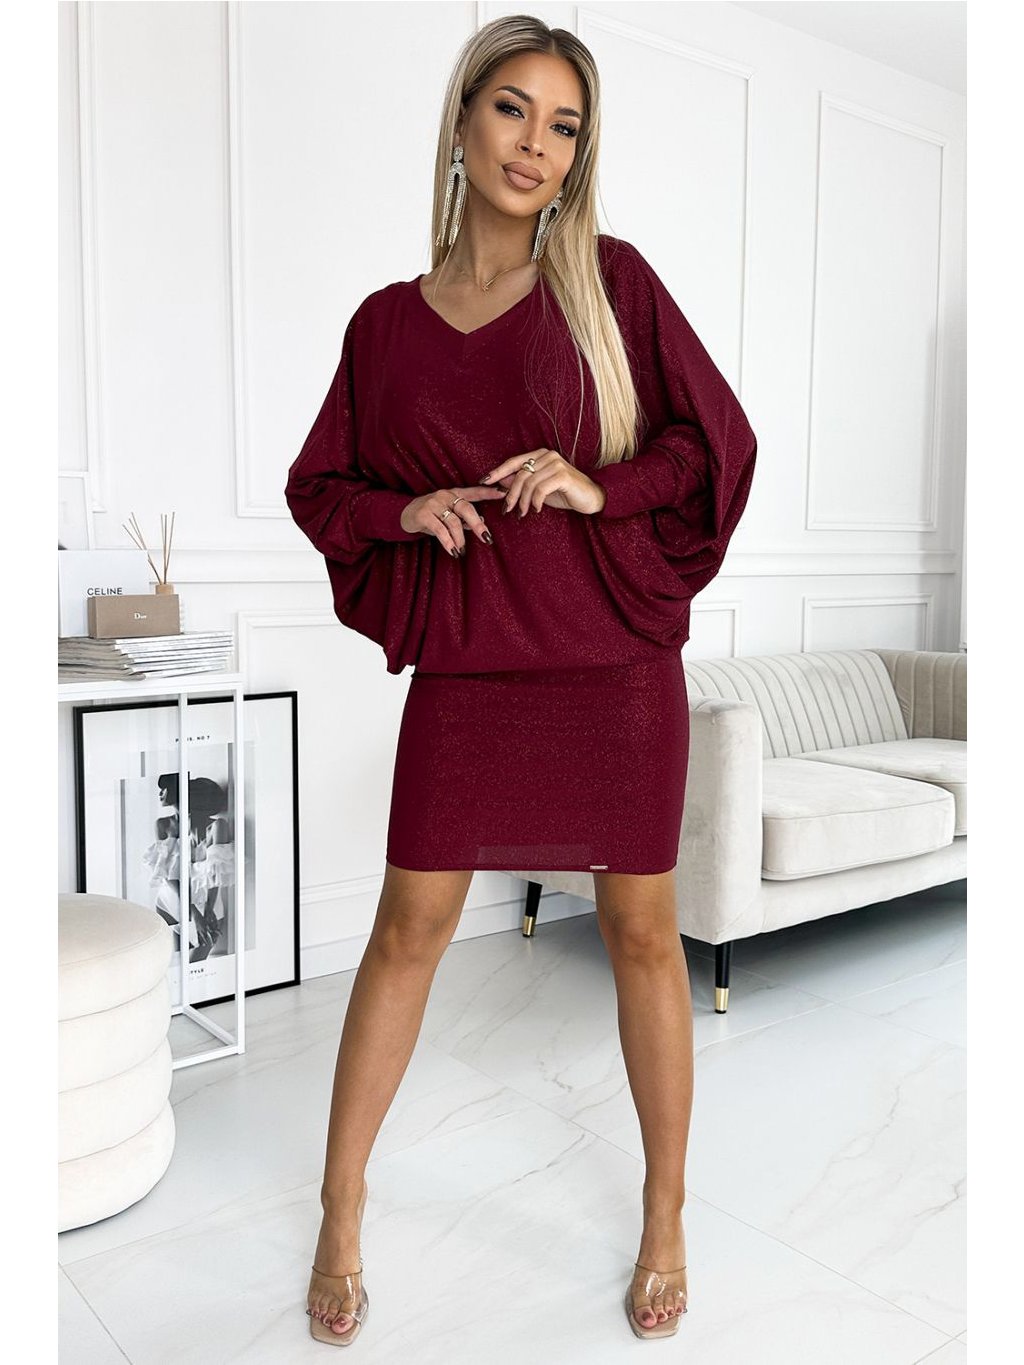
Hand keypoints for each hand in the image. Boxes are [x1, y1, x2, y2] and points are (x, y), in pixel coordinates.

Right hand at [399, 484, 505, 556]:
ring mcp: (434, 503)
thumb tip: (483, 523)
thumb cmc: (432, 516)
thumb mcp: (449, 516)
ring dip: (460, 539)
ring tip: (461, 551)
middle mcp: (445, 495)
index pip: (474, 492)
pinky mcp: (423, 514)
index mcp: (454, 494)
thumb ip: (465, 519)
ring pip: (454, 522)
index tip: (503, 494)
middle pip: (467, 508)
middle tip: (486, 539)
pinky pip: (440, 529)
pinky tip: (452, 551)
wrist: (405, 514)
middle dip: (478, 525)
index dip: (489, 492)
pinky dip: (448, 542)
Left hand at [477, 448, 605, 517]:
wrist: (591, 498)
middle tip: (507, 510)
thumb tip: (499, 482)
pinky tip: (536, 510)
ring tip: (522, 514)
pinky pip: (540, 489)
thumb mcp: (539, 489)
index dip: (497, 471)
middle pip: (519, 474)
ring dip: (522, 502)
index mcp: (541, 455)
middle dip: (510, 494)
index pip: (514, 462)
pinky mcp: (563, 476)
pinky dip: (535, 502)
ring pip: (529, 483)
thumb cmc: (565, 493)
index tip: (483, 481)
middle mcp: (548, 455)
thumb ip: (522, 483)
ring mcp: (556, 464)